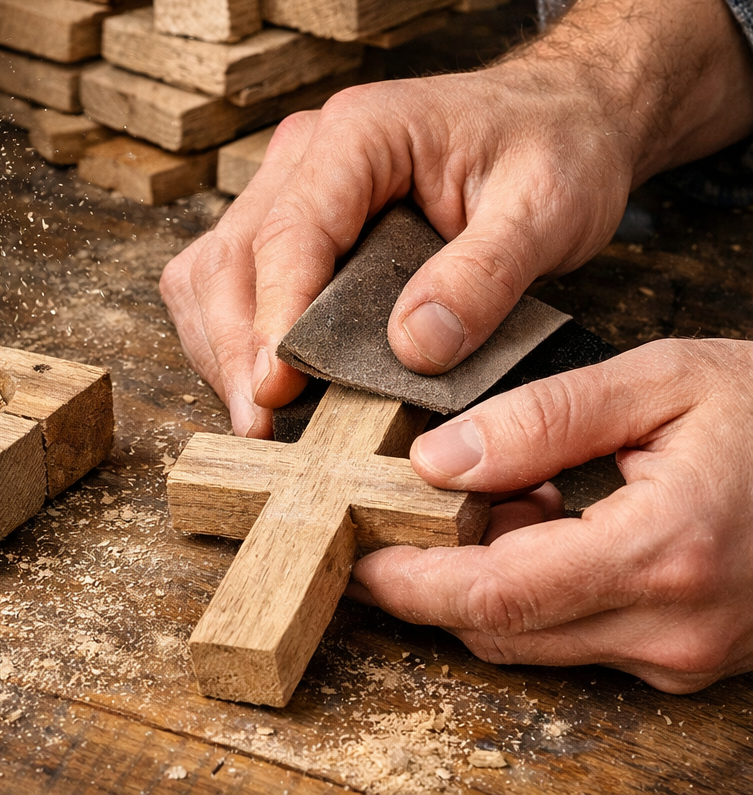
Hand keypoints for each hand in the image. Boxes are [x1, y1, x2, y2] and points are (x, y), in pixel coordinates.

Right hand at [160, 0, 752, 437]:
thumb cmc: (556, 151)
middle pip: (229, 258)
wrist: (561, 120)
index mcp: (361, 133)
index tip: (277, 388)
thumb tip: (413, 348)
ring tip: (261, 420)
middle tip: (262, 427)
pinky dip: (234, 340)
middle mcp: (306, 155)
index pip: (289, 231)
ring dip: (222, 348)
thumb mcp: (547, 208)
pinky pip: (230, 284)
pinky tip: (268, 387)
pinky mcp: (290, 225)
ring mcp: (288, 187)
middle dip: (235, 348)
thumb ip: (483, 275)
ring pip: (210, 274)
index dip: (274, 317)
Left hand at [350, 338, 752, 692]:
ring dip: (482, 580)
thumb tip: (438, 460)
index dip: (405, 582)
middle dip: (426, 582)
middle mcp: (673, 628)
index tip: (350, 550)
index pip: (491, 597)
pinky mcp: (690, 658)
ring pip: (533, 640)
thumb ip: (542, 420)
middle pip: (499, 632)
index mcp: (662, 554)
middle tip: (383, 516)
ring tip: (487, 494)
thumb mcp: (660, 383)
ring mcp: (686, 655)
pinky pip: (578, 636)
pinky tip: (544, 518)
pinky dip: (535, 588)